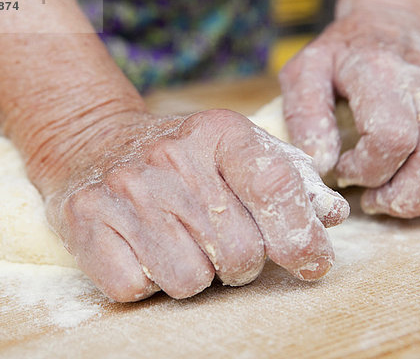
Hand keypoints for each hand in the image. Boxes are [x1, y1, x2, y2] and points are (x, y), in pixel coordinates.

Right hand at [41, 110, 348, 300]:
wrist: (95, 142)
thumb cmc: (182, 157)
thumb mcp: (238, 151)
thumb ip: (291, 180)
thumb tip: (333, 214)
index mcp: (220, 132)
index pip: (275, 186)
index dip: (302, 235)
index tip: (313, 261)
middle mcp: (171, 156)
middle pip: (240, 252)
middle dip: (244, 263)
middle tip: (225, 245)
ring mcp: (125, 190)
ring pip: (190, 280)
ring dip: (197, 275)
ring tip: (184, 245)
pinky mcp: (86, 222)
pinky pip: (137, 287)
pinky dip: (149, 282)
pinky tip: (147, 252)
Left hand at [279, 6, 419, 217]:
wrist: (389, 24)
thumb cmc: (341, 55)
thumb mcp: (303, 72)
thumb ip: (304, 116)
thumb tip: (321, 164)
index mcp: (380, 72)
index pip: (393, 137)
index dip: (367, 169)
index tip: (343, 169)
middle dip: (402, 197)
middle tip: (373, 198)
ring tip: (396, 194)